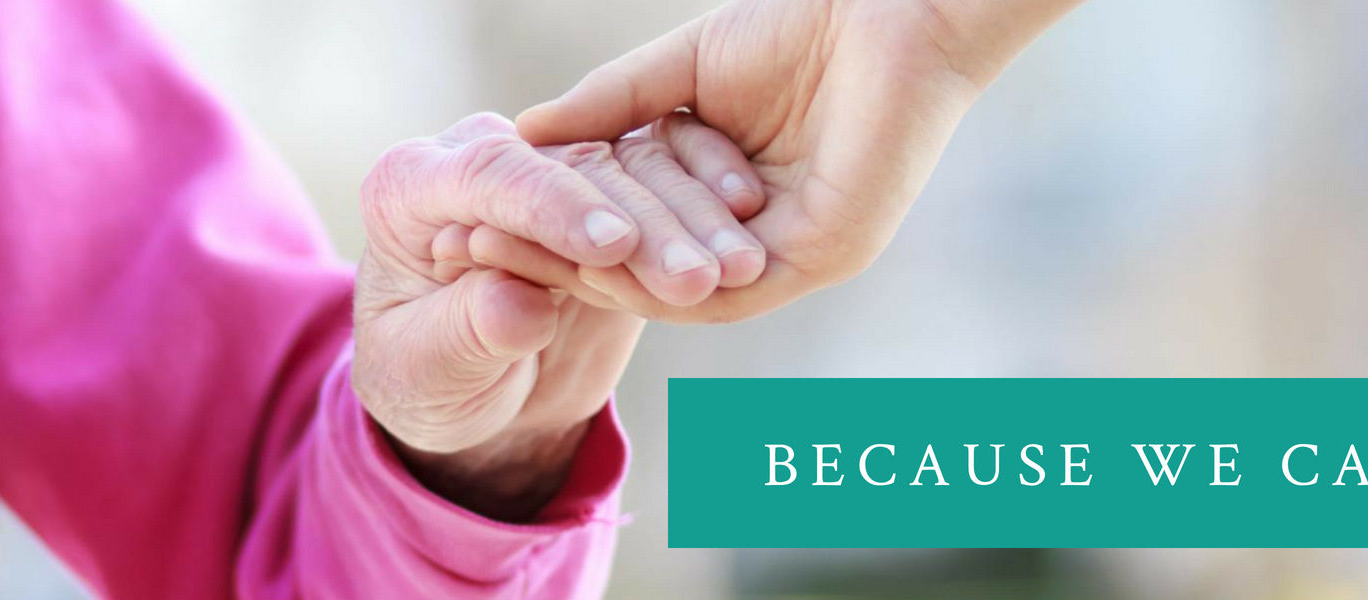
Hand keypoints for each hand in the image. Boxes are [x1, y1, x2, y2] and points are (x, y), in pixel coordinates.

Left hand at [352, 113, 757, 519]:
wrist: (461, 394)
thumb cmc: (425, 381)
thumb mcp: (427, 371)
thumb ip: (467, 332)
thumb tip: (518, 307)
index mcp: (415, 184)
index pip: (492, 175)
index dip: (556, 209)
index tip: (611, 247)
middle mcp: (488, 160)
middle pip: (577, 170)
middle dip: (644, 222)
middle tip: (697, 277)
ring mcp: (556, 175)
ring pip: (635, 174)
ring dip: (692, 222)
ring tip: (740, 273)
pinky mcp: (611, 199)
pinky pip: (669, 192)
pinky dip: (710, 216)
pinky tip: (749, 250)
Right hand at [496, 0, 1081, 322]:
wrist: (889, 11)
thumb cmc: (800, 27)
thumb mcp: (679, 70)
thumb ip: (610, 108)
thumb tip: (523, 137)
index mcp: (726, 197)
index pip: (629, 231)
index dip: (556, 230)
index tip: (478, 224)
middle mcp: (756, 237)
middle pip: (647, 267)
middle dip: (563, 263)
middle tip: (483, 255)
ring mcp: (790, 253)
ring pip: (681, 287)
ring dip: (604, 276)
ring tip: (528, 258)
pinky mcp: (822, 255)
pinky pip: (729, 290)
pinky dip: (661, 279)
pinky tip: (603, 259)